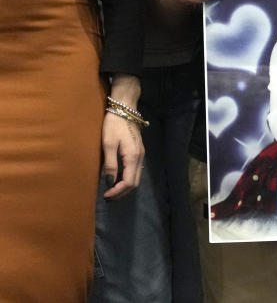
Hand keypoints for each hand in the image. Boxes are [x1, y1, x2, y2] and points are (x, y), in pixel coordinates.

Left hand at [101, 74, 144, 198]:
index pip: (128, 182)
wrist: (125, 109)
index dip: (117, 191)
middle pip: (135, 183)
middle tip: (107, 197)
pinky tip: (117, 178)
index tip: (105, 196)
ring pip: (136, 177)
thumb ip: (110, 164)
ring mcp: (141, 154)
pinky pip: (136, 171)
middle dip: (122, 193)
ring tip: (111, 190)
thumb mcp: (108, 144)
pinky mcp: (139, 151)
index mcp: (133, 156)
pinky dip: (127, 179)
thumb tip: (109, 182)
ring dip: (125, 187)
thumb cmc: (114, 125)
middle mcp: (140, 157)